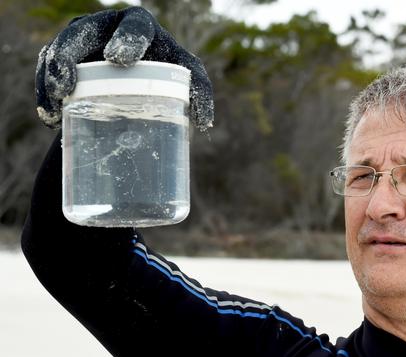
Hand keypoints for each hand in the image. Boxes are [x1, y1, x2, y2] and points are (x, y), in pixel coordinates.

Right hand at [35, 6, 213, 130]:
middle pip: (82, 32)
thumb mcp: (184, 78)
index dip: (128, 39)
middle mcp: (105, 26)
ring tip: (58, 101)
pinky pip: (46, 68)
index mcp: (141, 28)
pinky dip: (44, 91)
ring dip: (52, 76)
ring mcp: (79, 40)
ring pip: (58, 50)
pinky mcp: (60, 55)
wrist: (133, 80)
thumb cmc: (164, 74)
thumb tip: (204, 123)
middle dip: (71, 54)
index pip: (135, 26)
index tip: (120, 59)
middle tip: (70, 83)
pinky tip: (51, 115)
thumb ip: (199, 91)